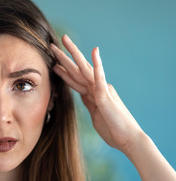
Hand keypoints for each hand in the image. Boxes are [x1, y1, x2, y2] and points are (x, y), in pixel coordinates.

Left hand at [51, 35, 142, 153]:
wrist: (128, 139)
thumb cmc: (113, 129)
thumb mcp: (96, 114)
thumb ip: (90, 103)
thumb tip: (83, 95)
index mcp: (93, 94)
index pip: (74, 79)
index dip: (63, 70)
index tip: (54, 62)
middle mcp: (97, 88)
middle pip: (77, 70)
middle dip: (64, 57)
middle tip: (52, 45)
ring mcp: (101, 90)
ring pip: (84, 69)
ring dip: (73, 54)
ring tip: (64, 40)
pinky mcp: (106, 96)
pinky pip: (100, 78)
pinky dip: (96, 64)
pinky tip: (94, 51)